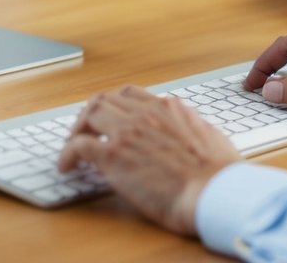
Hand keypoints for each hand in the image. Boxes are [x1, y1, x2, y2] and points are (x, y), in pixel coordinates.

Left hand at [58, 85, 239, 235]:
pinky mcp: (113, 154)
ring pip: (89, 114)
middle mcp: (146, 113)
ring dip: (78, 129)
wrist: (215, 192)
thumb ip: (190, 129)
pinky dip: (67, 153)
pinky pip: (77, 145)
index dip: (114, 106)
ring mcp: (127, 131)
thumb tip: (187, 133)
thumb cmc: (219, 175)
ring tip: (74, 147)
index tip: (109, 119)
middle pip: (106, 100)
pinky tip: (66, 166)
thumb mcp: (208, 137)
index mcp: (170, 108)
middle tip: (86, 132)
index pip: (130, 95)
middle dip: (92, 115)